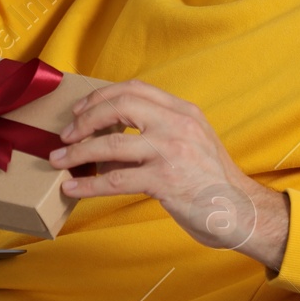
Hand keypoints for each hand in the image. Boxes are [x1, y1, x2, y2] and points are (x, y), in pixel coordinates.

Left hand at [47, 79, 288, 269]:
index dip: (101, 96)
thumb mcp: (191, 142)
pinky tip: (72, 189)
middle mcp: (177, 124)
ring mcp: (171, 151)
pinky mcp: (164, 180)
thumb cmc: (211, 181)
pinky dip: (87, 184)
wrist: (240, 212)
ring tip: (58, 162)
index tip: (81, 110)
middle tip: (66, 135)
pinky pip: (114, 179)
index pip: (135, 88)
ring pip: (110, 143)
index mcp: (184, 111)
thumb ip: (157, 132)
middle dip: (85, 119)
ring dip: (77, 153)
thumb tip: (105, 141)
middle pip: (119, 105)